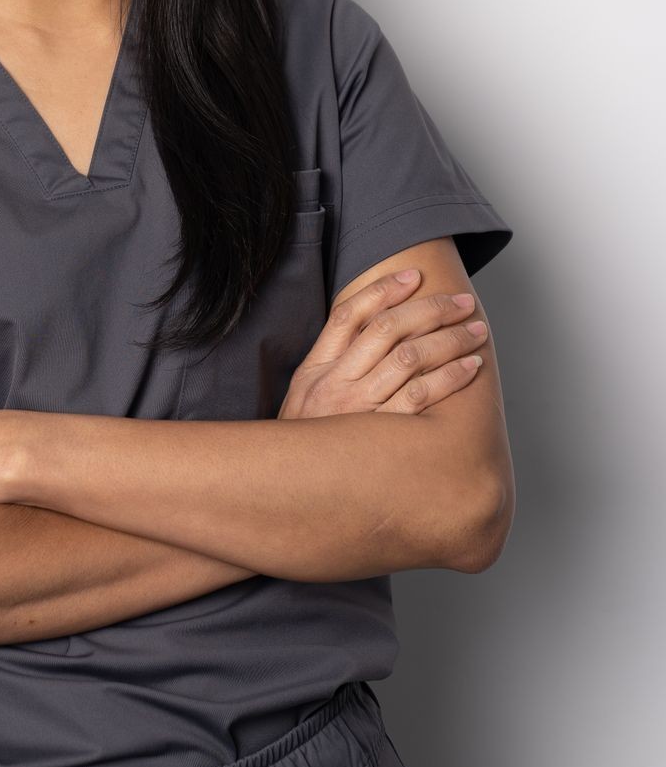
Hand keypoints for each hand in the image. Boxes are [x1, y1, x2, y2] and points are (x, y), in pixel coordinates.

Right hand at [278, 268, 486, 420]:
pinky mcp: (380, 438)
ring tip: (475, 331)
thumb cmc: (306, 440)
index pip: (349, 314)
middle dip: (428, 309)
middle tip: (461, 302)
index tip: (414, 276)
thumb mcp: (304, 393)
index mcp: (316, 368)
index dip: (383, 290)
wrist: (290, 491)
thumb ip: (331, 357)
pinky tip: (469, 367)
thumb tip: (369, 320)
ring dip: (448, 340)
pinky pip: (420, 398)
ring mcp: (358, 411)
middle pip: (387, 330)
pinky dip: (449, 377)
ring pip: (408, 359)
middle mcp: (336, 384)